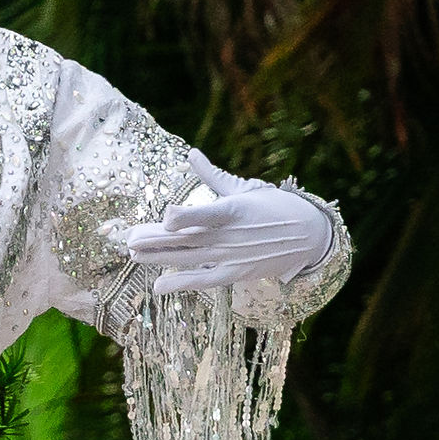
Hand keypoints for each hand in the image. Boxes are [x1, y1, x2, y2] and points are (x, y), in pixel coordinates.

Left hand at [121, 181, 333, 294]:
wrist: (310, 235)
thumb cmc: (276, 206)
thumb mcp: (247, 188)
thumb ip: (214, 177)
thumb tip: (192, 154)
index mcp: (235, 209)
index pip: (206, 214)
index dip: (186, 217)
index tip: (166, 216)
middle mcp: (231, 235)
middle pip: (188, 239)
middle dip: (156, 240)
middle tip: (129, 240)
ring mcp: (233, 256)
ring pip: (190, 259)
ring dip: (160, 258)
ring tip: (133, 255)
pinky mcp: (236, 272)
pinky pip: (205, 280)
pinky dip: (182, 283)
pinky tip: (158, 285)